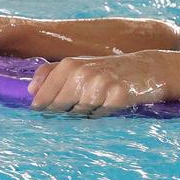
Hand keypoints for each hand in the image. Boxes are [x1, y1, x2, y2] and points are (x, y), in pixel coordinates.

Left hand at [29, 51, 171, 115]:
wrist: (149, 68)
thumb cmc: (110, 68)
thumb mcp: (80, 64)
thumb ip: (51, 73)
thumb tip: (29, 91)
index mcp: (70, 64)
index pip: (44, 95)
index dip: (43, 106)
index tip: (46, 110)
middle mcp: (83, 73)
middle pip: (59, 106)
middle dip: (64, 111)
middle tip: (77, 105)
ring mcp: (101, 85)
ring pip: (78, 112)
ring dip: (84, 112)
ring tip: (96, 101)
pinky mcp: (118, 96)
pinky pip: (98, 115)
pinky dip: (100, 114)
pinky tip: (108, 104)